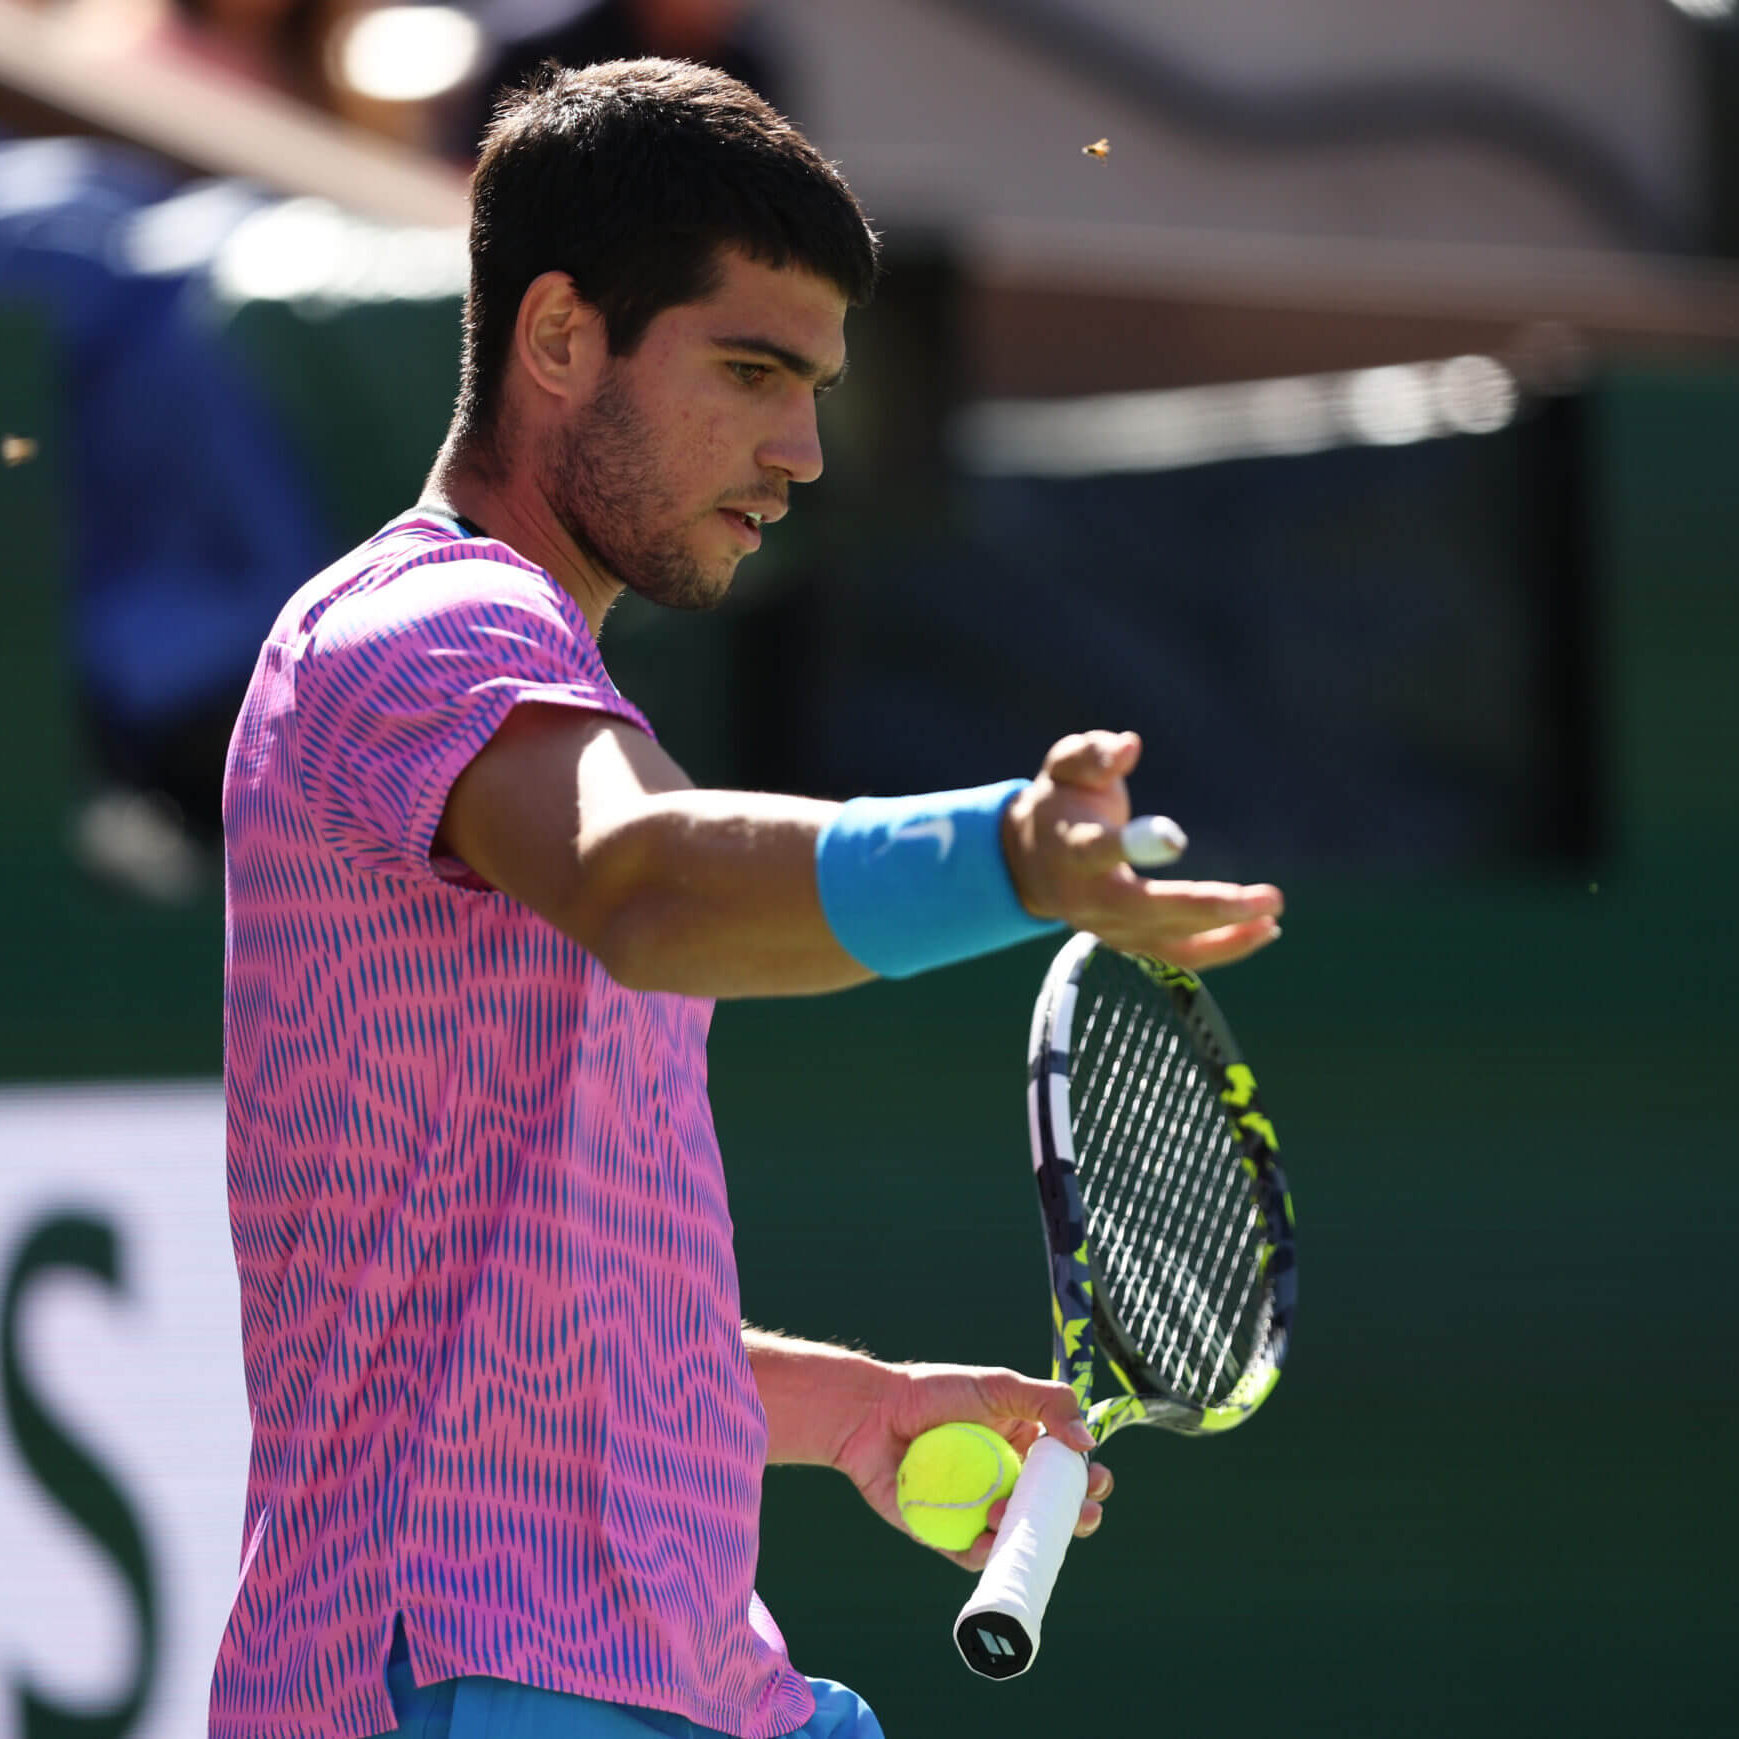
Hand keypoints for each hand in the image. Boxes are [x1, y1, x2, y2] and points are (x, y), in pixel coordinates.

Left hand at [831, 1361, 1114, 1570]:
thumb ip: (1048, 1403)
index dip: (1088, 1481)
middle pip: (1051, 1513)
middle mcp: (1004, 1482)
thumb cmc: (933, 1392)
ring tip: (1002, 1509)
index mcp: (1022, 1447)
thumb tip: (1087, 1443)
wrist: (872, 1413)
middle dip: (1073, 1520)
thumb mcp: (998, 1385)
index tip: (1097, 1482)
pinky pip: (974, 1555)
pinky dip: (986, 1555)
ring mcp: (977, 1510)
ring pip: (1016, 1538)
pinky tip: (986, 1542)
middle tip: (1080, 1515)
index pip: (1067, 1472)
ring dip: (1025, 1534)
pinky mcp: (946, 1533)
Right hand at [1002, 730, 1282, 969]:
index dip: (1136, 846)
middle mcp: (1091, 898)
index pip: (1101, 852)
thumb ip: (1092, 753)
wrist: (1030, 862)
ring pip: (1171, 941)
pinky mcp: (1131, 943)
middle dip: (1209, 907)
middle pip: (1150, 910)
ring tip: (1273, 912)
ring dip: (1228, 931)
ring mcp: (1111, 928)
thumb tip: (1130, 746)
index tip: (1176, 837)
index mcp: (1073, 849)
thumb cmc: (1059, 803)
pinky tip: (1264, 931)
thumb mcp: (1064, 766)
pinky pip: (1180, 956)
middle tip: (1268, 897)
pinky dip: (1224, 948)